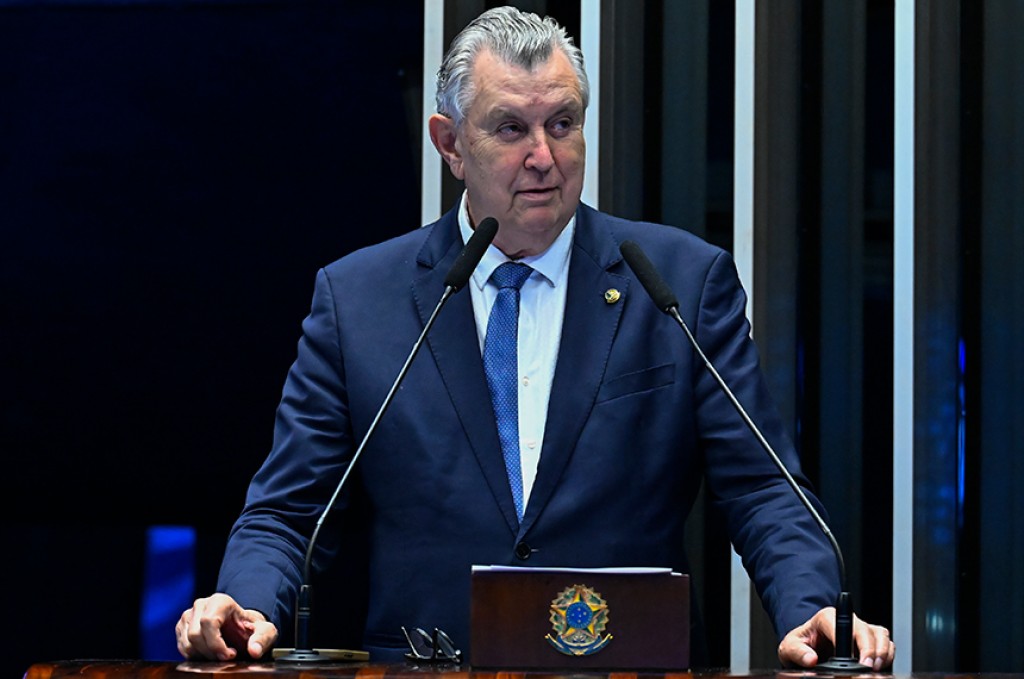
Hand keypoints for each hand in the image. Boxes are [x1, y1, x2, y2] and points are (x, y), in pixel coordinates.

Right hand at [177, 593, 278, 660]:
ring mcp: (189, 615)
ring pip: (187, 643)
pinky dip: (195, 656)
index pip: (209, 622)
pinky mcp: (181, 627)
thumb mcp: (265, 631)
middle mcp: (201, 605)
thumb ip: (262, 639)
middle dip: (211, 652)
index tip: (230, 655)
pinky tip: (209, 654)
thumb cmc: (251, 628)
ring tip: (219, 655)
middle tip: (226, 658)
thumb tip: (254, 650)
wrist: (241, 629)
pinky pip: (182, 647)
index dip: (216, 643)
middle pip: (195, 634)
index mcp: (220, 601)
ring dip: (203, 655)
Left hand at [778, 606, 894, 670]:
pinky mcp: (870, 640)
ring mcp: (860, 629)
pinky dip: (887, 655)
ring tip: (876, 668)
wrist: (807, 646)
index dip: (854, 644)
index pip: (845, 626)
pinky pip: (886, 644)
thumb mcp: (789, 647)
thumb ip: (798, 652)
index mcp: (827, 618)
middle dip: (872, 650)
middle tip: (870, 668)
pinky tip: (880, 666)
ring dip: (882, 652)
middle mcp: (846, 621)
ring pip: (880, 635)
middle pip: (867, 630)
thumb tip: (811, 659)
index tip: (859, 661)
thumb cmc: (800, 643)